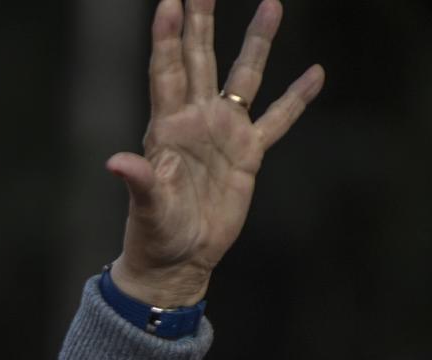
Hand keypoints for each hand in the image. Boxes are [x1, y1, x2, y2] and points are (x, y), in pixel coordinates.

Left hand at [106, 0, 324, 308]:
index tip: (170, 0)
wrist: (179, 260)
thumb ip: (139, 181)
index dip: (169, 37)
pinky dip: (296, 99)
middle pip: (201, 59)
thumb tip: (117, 162)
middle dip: (203, 21)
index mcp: (167, 128)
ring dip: (257, 42)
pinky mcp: (248, 155)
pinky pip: (277, 120)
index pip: (168, 71)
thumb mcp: (147, 208)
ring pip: (244, 77)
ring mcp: (224, 134)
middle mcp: (196, 121)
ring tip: (272, 4)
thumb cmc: (155, 234)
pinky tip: (314, 73)